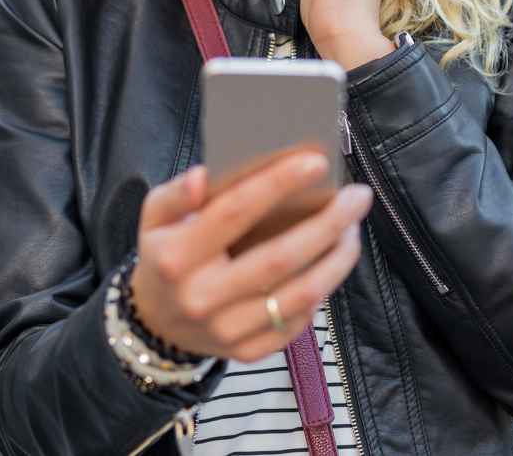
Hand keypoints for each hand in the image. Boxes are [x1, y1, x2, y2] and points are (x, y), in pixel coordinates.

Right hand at [129, 149, 372, 361]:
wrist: (154, 324)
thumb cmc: (165, 255)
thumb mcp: (154, 218)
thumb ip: (175, 194)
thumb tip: (203, 176)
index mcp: (178, 257)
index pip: (235, 213)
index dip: (278, 184)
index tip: (317, 161)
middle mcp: (203, 298)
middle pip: (280, 257)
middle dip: (328, 222)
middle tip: (357, 195)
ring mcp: (227, 330)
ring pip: (300, 294)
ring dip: (338, 258)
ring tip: (353, 227)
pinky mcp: (248, 351)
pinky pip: (298, 321)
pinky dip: (323, 290)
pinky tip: (332, 263)